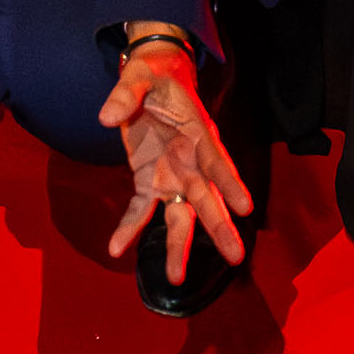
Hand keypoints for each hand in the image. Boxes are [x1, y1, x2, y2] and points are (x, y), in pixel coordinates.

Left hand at [99, 38, 250, 280]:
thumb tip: (108, 117)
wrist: (152, 77)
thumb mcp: (139, 75)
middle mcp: (190, 162)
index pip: (217, 161)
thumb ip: (124, 94)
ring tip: (177, 278)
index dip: (230, 183)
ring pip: (179, 216)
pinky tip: (116, 249)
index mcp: (197, 133)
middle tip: (235, 257)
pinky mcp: (149, 180)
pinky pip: (140, 208)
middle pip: (206, 198)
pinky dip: (130, 228)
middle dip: (219, 227)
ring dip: (178, 245)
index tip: (245, 207)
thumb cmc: (154, 76)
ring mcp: (171, 175)